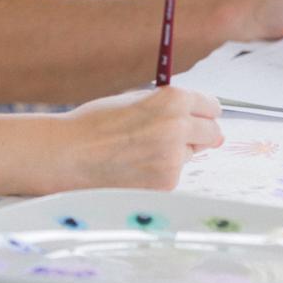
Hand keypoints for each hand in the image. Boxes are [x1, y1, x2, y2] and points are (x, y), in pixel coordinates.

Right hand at [47, 86, 222, 192]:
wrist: (70, 154)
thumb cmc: (97, 123)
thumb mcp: (135, 99)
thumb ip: (169, 105)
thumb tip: (206, 119)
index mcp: (172, 100)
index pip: (211, 105)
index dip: (202, 110)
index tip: (198, 114)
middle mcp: (178, 127)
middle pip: (212, 132)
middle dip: (199, 132)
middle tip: (174, 134)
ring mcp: (173, 158)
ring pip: (191, 153)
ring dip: (177, 151)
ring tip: (142, 149)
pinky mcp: (166, 183)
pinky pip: (174, 173)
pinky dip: (161, 170)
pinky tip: (136, 165)